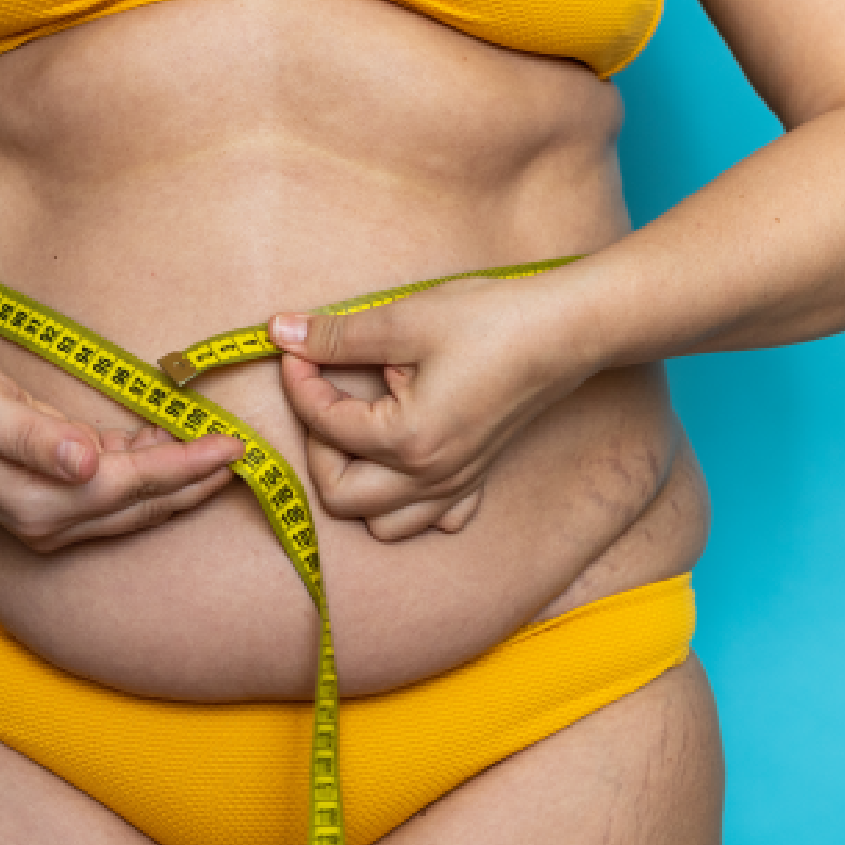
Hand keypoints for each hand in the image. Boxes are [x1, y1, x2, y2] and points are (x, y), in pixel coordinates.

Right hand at [0, 344, 242, 551]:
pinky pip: (115, 491)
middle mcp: (49, 522)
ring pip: (135, 503)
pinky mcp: (52, 497)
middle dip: (198, 481)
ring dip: (179, 480)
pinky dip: (148, 470)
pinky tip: (171, 444)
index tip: (232, 446)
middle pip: (144, 504)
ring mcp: (50, 517)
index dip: (187, 466)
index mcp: (39, 503)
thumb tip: (85, 461)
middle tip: (247, 454)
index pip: (133, 486)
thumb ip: (36, 437)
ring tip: (222, 451)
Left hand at [272, 274, 594, 540]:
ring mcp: (455, 483)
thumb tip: (280, 332)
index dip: (299, 383)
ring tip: (356, 436)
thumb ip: (337, 336)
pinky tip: (406, 460)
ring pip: (383, 524)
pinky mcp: (476, 476)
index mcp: (407, 440)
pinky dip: (409, 503)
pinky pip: (434, 518)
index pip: (326, 426)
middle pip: (341, 496)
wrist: (563, 330)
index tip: (296, 349)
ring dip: (358, 488)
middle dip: (318, 449)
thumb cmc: (489, 321)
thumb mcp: (404, 320)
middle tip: (322, 399)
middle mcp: (430, 476)